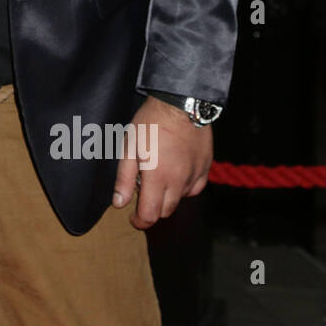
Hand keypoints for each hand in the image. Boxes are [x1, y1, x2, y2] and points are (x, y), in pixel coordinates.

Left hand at [112, 95, 211, 229]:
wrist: (181, 103)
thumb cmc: (151, 122)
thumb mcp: (129, 147)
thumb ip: (125, 178)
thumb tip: (119, 203)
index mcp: (158, 178)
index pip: (150, 215)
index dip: (140, 222)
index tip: (133, 218)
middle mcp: (179, 181)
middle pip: (166, 211)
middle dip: (152, 209)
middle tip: (142, 192)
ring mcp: (195, 175)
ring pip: (180, 200)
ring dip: (167, 197)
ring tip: (158, 176)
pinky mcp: (205, 167)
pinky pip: (195, 188)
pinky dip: (184, 188)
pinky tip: (176, 174)